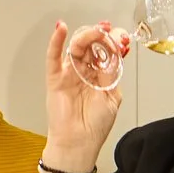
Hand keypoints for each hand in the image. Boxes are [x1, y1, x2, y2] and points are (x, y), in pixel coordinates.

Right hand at [42, 21, 126, 169]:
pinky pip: (53, 58)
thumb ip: (111, 74)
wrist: (79, 144)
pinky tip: (60, 29)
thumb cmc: (94, 125)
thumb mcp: (112, 96)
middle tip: (108, 31)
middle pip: (91, 46)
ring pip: (76, 48)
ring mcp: (69, 74)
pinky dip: (56, 42)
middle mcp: (84, 72)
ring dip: (86, 36)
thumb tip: (114, 53)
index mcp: (99, 76)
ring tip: (96, 32)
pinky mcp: (55, 79)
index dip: (112, 41)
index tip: (120, 35)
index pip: (105, 52)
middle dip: (100, 36)